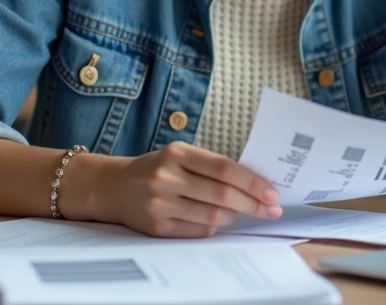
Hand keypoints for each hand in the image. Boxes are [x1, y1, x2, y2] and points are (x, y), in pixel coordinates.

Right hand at [96, 142, 282, 237]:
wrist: (113, 187)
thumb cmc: (156, 168)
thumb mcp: (179, 155)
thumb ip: (210, 166)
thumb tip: (254, 184)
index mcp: (176, 153)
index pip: (224, 168)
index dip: (252, 182)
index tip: (272, 192)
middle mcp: (166, 177)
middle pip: (222, 195)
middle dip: (252, 204)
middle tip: (271, 209)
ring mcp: (160, 204)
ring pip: (212, 216)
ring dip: (234, 216)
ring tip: (241, 212)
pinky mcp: (157, 227)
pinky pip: (197, 231)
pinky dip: (213, 227)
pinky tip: (217, 221)